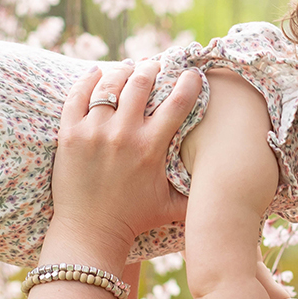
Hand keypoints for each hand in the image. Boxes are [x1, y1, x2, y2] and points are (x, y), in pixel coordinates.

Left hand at [46, 60, 201, 267]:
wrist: (90, 232)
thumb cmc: (134, 219)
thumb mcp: (172, 207)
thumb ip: (198, 193)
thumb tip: (228, 185)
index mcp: (151, 148)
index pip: (177, 102)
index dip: (188, 82)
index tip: (192, 74)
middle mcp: (123, 135)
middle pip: (141, 83)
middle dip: (151, 69)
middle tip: (154, 66)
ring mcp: (93, 132)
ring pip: (109, 84)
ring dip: (122, 71)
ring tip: (128, 68)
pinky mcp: (69, 135)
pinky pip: (77, 95)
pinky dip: (88, 80)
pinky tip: (97, 73)